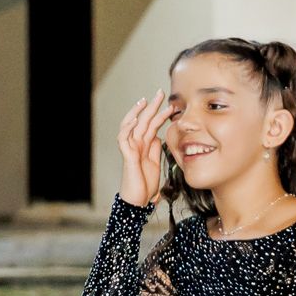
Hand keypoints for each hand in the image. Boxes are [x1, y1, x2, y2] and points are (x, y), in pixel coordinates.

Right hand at [117, 88, 171, 206]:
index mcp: (144, 146)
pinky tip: (135, 119)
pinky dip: (128, 128)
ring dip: (138, 112)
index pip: (152, 124)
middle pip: (143, 120)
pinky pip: (124, 138)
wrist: (138, 202)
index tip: (172, 105)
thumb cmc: (145, 185)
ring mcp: (130, 149)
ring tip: (145, 101)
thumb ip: (156, 150)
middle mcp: (136, 144)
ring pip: (131, 125)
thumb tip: (159, 137)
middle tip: (161, 92)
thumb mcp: (155, 163)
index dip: (160, 114)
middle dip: (152, 106)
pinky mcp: (127, 156)